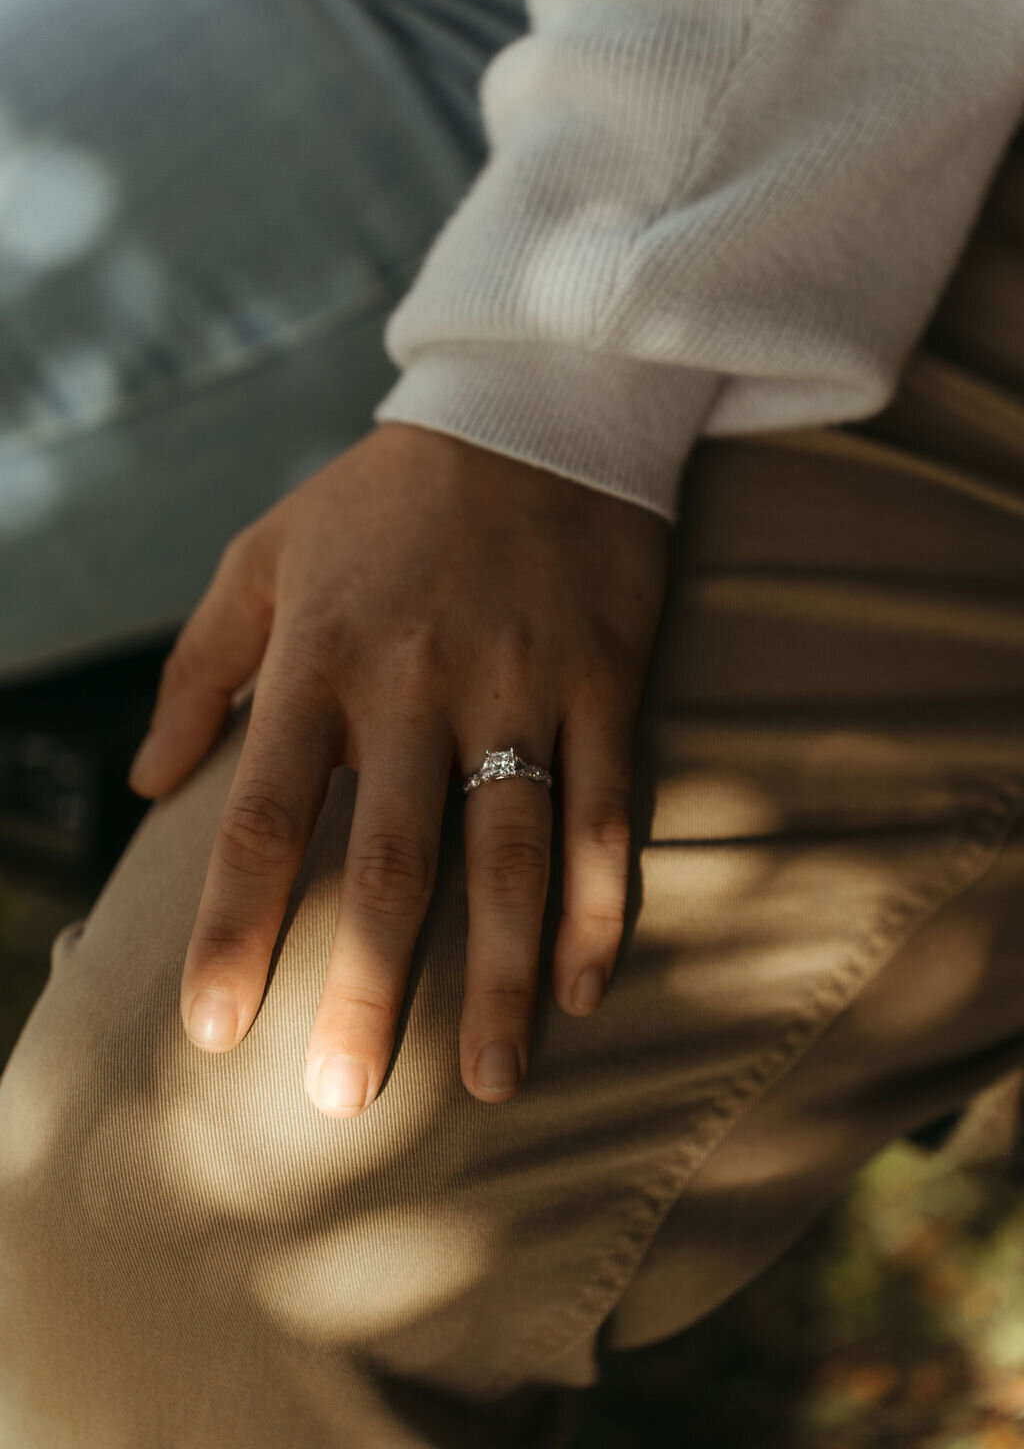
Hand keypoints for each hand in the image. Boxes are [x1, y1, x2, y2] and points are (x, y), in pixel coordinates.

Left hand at [127, 420, 670, 1116]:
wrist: (533, 408)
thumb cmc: (381, 497)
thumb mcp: (262, 555)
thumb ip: (200, 667)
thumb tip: (149, 784)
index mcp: (324, 657)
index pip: (266, 814)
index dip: (235, 926)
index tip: (209, 1029)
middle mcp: (420, 684)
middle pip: (392, 858)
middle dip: (364, 985)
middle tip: (342, 1101)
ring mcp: (522, 686)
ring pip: (510, 852)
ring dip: (497, 974)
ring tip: (484, 1082)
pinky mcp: (605, 682)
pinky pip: (606, 807)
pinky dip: (599, 900)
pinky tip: (586, 985)